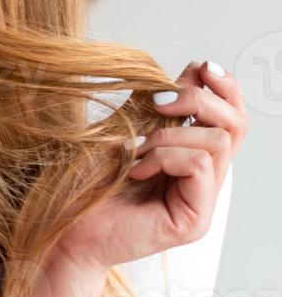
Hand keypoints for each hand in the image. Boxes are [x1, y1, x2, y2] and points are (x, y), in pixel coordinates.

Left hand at [44, 60, 246, 296]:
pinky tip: (136, 168)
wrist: (60, 229)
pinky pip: (199, 165)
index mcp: (191, 156)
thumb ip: (157, 105)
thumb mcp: (123, 130)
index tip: (198, 67)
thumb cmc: (83, 184)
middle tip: (158, 102)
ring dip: (171, 132)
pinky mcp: (194, 220)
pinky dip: (165, 155)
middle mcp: (204, 180)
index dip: (223, 87)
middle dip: (199, 100)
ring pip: (218, 141)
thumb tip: (195, 68)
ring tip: (136, 146)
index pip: (231, 117)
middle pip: (236, 124)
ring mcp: (201, 202)